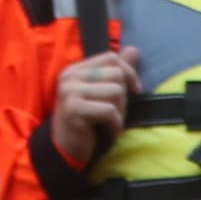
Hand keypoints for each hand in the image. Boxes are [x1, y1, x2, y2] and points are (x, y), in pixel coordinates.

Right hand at [47, 49, 140, 168]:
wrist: (65, 150)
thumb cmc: (87, 122)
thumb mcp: (101, 93)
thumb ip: (115, 71)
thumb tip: (133, 49)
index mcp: (76, 69)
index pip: (111, 57)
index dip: (129, 72)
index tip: (134, 90)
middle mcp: (70, 76)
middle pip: (116, 74)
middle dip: (124, 97)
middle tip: (115, 113)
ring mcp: (69, 92)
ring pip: (116, 91)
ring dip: (120, 111)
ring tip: (111, 122)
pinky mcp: (73, 109)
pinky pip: (109, 110)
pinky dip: (115, 124)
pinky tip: (110, 132)